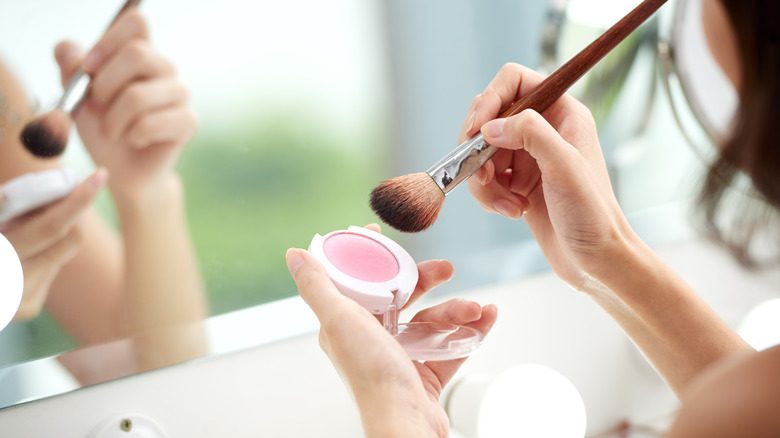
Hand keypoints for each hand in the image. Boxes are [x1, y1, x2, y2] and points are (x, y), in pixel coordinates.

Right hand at [0, 169, 106, 319]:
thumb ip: (8, 205)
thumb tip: (57, 185)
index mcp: (3, 253)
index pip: (52, 226)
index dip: (78, 200)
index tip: (100, 176)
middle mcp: (11, 280)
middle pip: (70, 237)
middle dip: (72, 210)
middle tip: (64, 189)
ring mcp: (22, 300)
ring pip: (64, 250)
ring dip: (53, 232)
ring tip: (22, 225)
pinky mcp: (29, 308)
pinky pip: (52, 268)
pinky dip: (43, 253)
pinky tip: (19, 252)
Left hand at [55, 10, 195, 206]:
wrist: (124, 172)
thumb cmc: (105, 131)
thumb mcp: (79, 99)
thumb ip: (72, 72)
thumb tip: (69, 50)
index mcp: (141, 54)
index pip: (137, 22)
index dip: (108, 41)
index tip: (89, 68)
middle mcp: (165, 69)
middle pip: (138, 54)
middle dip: (105, 85)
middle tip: (95, 106)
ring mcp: (180, 94)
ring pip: (138, 95)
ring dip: (114, 119)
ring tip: (113, 132)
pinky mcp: (188, 122)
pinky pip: (150, 124)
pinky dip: (132, 137)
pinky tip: (135, 142)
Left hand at [286, 227, 496, 437]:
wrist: (406, 423)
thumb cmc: (371, 377)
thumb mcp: (340, 320)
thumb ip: (317, 286)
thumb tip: (294, 255)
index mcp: (348, 325)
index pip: (359, 282)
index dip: (373, 259)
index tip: (384, 238)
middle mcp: (372, 340)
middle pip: (402, 297)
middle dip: (426, 280)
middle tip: (446, 268)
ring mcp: (401, 358)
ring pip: (431, 321)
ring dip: (456, 310)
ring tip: (473, 309)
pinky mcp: (426, 374)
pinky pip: (452, 345)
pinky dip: (470, 331)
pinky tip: (487, 317)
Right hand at [463, 63, 636, 290]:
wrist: (596, 260)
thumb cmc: (593, 215)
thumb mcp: (565, 167)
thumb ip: (531, 134)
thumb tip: (491, 126)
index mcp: (562, 113)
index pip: (514, 82)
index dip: (489, 99)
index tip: (475, 130)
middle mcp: (544, 130)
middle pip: (490, 117)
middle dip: (479, 148)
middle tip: (481, 173)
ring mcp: (528, 158)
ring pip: (482, 152)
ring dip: (484, 181)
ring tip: (506, 204)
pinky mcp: (516, 184)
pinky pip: (485, 179)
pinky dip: (489, 196)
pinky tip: (512, 211)